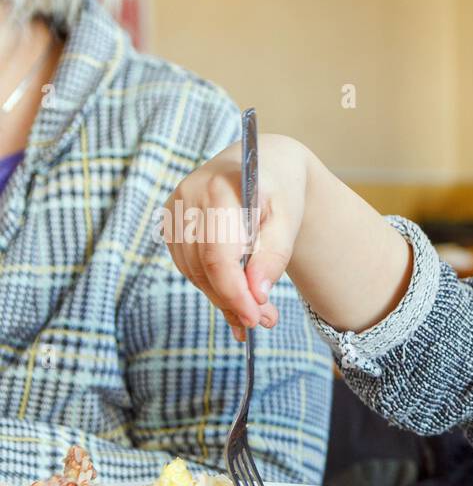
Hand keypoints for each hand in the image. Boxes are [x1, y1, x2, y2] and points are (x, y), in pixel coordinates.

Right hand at [162, 134, 312, 340]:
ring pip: (193, 272)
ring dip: (224, 299)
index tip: (255, 318)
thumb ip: (274, 255)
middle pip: (203, 268)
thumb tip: (257, 294)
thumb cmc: (280, 191)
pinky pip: (189, 266)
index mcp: (219, 190)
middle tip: (265, 321)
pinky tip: (236, 298)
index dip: (234, 293)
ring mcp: (174, 210)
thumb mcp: (289, 220)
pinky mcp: (171, 224)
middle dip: (234, 302)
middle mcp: (188, 198)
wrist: (261, 164)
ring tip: (258, 313)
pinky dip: (212, 287)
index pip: (217, 255)